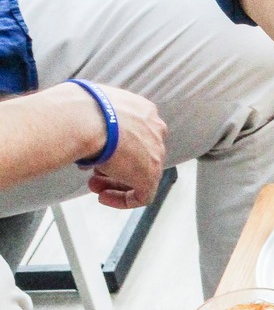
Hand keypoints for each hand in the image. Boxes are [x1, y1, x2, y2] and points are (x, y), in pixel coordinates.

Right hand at [76, 84, 166, 208]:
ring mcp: (156, 153)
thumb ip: (99, 126)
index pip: (134, 134)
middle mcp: (154, 129)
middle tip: (94, 174)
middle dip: (113, 167)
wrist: (87, 118)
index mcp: (143, 110)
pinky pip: (142, 194)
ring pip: (139, 174)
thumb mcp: (92, 112)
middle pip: (137, 155)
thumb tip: (89, 139)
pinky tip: (103, 197)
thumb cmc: (82, 111)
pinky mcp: (151, 176)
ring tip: (93, 185)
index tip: (98, 155)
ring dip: (115, 183)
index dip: (115, 148)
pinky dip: (122, 199)